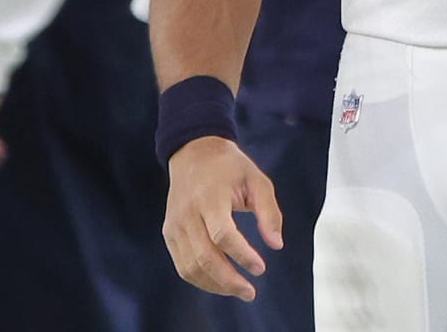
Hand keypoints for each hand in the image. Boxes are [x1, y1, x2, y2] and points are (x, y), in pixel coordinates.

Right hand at [164, 137, 283, 301]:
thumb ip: (269, 211)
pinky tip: (220, 283)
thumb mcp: (257, 179)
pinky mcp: (169, 233)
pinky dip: (201, 279)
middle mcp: (188, 213)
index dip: (242, 255)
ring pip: (190, 267)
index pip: (222, 235)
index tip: (261, 268)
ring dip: (215, 285)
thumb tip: (276, 245)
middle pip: (204, 257)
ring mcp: (175, 224)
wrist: (193, 152)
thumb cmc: (230, 167)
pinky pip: (182, 265)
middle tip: (251, 292)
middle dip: (229, 281)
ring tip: (239, 290)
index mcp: (210, 197)